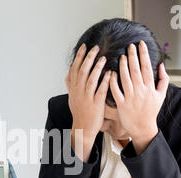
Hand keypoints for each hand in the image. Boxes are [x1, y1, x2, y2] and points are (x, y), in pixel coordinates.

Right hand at [66, 43, 111, 161]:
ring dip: (97, 68)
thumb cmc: (79, 112)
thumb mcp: (72, 96)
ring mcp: (87, 98)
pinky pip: (100, 91)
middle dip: (88, 58)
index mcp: (74, 88)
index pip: (75, 68)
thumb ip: (70, 82)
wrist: (82, 128)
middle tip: (96, 48)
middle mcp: (79, 92)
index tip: (84, 46)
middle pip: (82, 71)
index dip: (79, 56)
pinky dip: (105, 81)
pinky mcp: (96, 104)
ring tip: (103, 58)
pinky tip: (110, 74)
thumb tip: (70, 68)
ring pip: (91, 79)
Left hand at [110, 40, 168, 153]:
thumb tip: (161, 65)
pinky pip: (116, 90)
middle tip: (129, 46)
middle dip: (133, 56)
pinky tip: (111, 73)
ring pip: (126, 78)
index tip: (140, 44)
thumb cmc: (151, 111)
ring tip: (122, 56)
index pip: (147, 67)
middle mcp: (141, 91)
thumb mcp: (161, 95)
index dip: (144, 54)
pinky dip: (113, 81)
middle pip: (136, 70)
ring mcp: (131, 97)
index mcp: (150, 88)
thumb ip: (163, 80)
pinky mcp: (122, 104)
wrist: (143, 128)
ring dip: (123, 66)